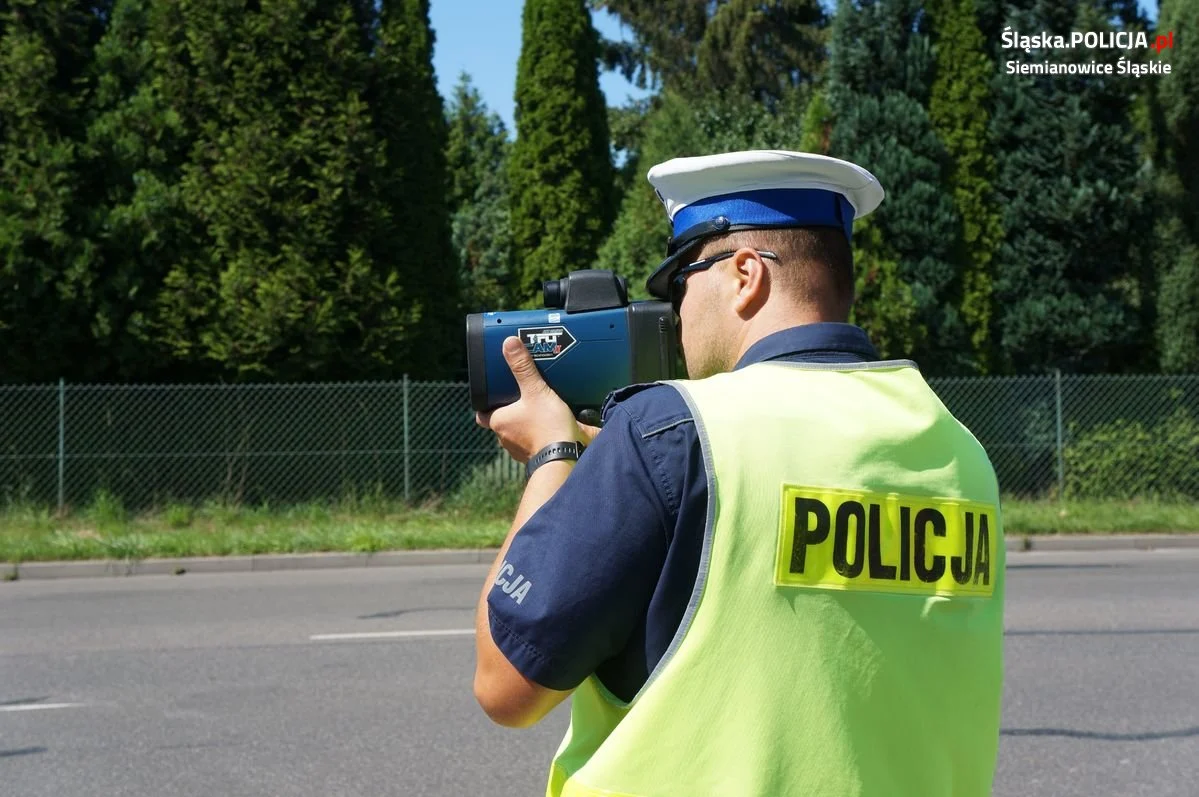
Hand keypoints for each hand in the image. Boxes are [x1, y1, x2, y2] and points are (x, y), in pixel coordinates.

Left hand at [476, 337, 597, 462]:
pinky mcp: (537, 455)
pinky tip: (552, 423)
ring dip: (526, 422)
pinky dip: (540, 433)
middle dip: (512, 410)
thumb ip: (523, 368)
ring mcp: (520, 449)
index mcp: (499, 422)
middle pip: (503, 420)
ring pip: (518, 432)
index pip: (482, 413)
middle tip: (523, 395)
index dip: (487, 404)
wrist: (565, 459)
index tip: (494, 394)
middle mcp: (505, 438)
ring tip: (541, 408)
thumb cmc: (546, 428)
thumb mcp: (536, 391)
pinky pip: (534, 442)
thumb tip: (508, 344)